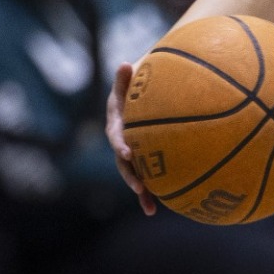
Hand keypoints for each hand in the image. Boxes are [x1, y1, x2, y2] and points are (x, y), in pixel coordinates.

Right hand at [106, 60, 158, 214]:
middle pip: (123, 162)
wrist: (137, 97)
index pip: (116, 136)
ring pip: (134, 174)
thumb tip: (124, 63)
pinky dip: (152, 194)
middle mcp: (121, 142)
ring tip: (151, 207)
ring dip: (141, 191)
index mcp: (116, 125)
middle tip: (140, 186)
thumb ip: (124, 78)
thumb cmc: (134, 86)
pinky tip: (157, 210)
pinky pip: (147, 178)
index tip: (128, 153)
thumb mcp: (128, 81)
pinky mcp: (142, 160)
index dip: (121, 145)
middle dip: (131, 175)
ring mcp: (131, 153)